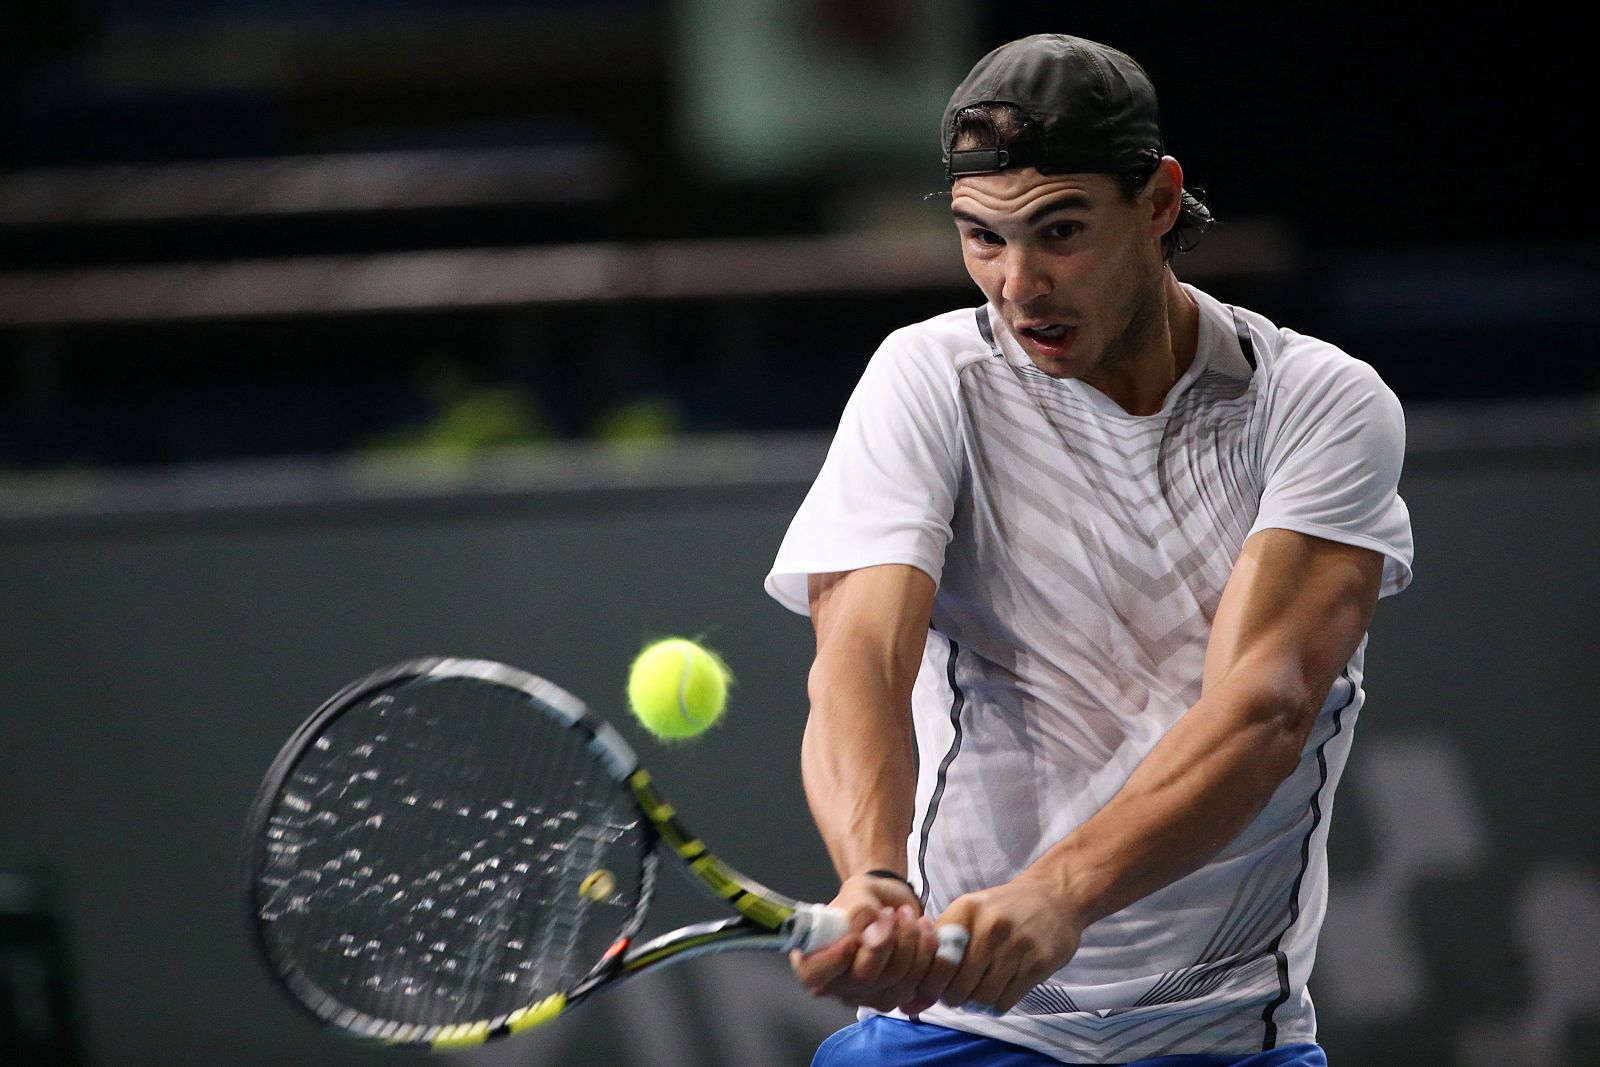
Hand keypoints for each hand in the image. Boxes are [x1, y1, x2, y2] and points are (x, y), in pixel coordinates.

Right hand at [789, 873, 955, 1013]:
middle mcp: (839, 985)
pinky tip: (923, 933)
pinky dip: (928, 955)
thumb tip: (870, 933)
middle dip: (886, 941)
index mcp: (815, 958)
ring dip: (911, 943)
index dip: (834, 958)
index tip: (854, 934)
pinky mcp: (898, 998)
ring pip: (896, 983)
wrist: (892, 905)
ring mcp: (869, 996)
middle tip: (892, 913)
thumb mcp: (857, 891)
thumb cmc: (865, 899)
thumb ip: (860, 909)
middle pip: (864, 979)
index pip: (813, 974)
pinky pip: (920, 986)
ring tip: (909, 916)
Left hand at [922, 871, 1086, 1015]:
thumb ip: (942, 942)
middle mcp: (991, 926)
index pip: (936, 961)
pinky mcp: (1039, 963)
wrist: (1055, 896)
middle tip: (957, 995)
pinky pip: (1007, 1000)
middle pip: (959, 985)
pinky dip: (998, 1004)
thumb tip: (911, 988)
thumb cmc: (1003, 909)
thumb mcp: (970, 911)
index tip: (935, 986)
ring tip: (978, 993)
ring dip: (977, 1003)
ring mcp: (1017, 945)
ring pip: (983, 997)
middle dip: (954, 997)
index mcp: (966, 910)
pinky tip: (999, 992)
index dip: (931, 982)